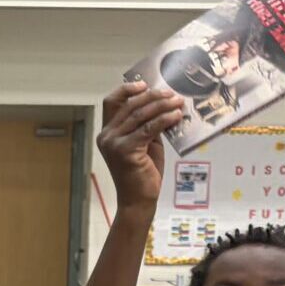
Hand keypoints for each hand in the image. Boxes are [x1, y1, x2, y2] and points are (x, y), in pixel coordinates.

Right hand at [96, 81, 185, 210]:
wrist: (138, 201)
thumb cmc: (141, 175)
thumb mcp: (144, 144)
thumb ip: (147, 125)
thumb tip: (163, 106)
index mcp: (107, 133)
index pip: (112, 102)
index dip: (127, 89)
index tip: (145, 84)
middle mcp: (106, 136)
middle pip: (129, 105)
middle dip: (153, 96)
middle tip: (172, 94)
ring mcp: (114, 143)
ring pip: (140, 114)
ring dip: (162, 105)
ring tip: (178, 102)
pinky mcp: (126, 150)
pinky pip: (149, 128)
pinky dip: (164, 119)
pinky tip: (176, 116)